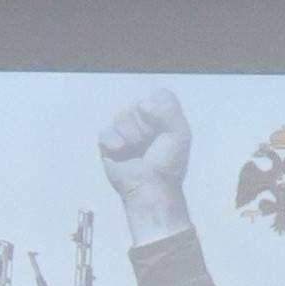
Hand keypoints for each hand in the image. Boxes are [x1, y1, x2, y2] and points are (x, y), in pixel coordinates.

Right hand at [98, 89, 193, 246]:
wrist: (149, 188)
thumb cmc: (168, 164)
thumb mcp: (179, 134)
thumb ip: (169, 111)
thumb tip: (143, 103)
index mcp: (163, 118)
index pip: (156, 96)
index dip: (157, 110)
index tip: (160, 129)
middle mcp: (144, 123)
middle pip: (136, 106)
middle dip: (142, 124)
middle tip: (147, 142)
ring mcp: (125, 133)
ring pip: (121, 116)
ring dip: (128, 132)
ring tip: (134, 147)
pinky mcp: (109, 145)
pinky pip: (105, 131)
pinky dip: (112, 139)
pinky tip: (120, 149)